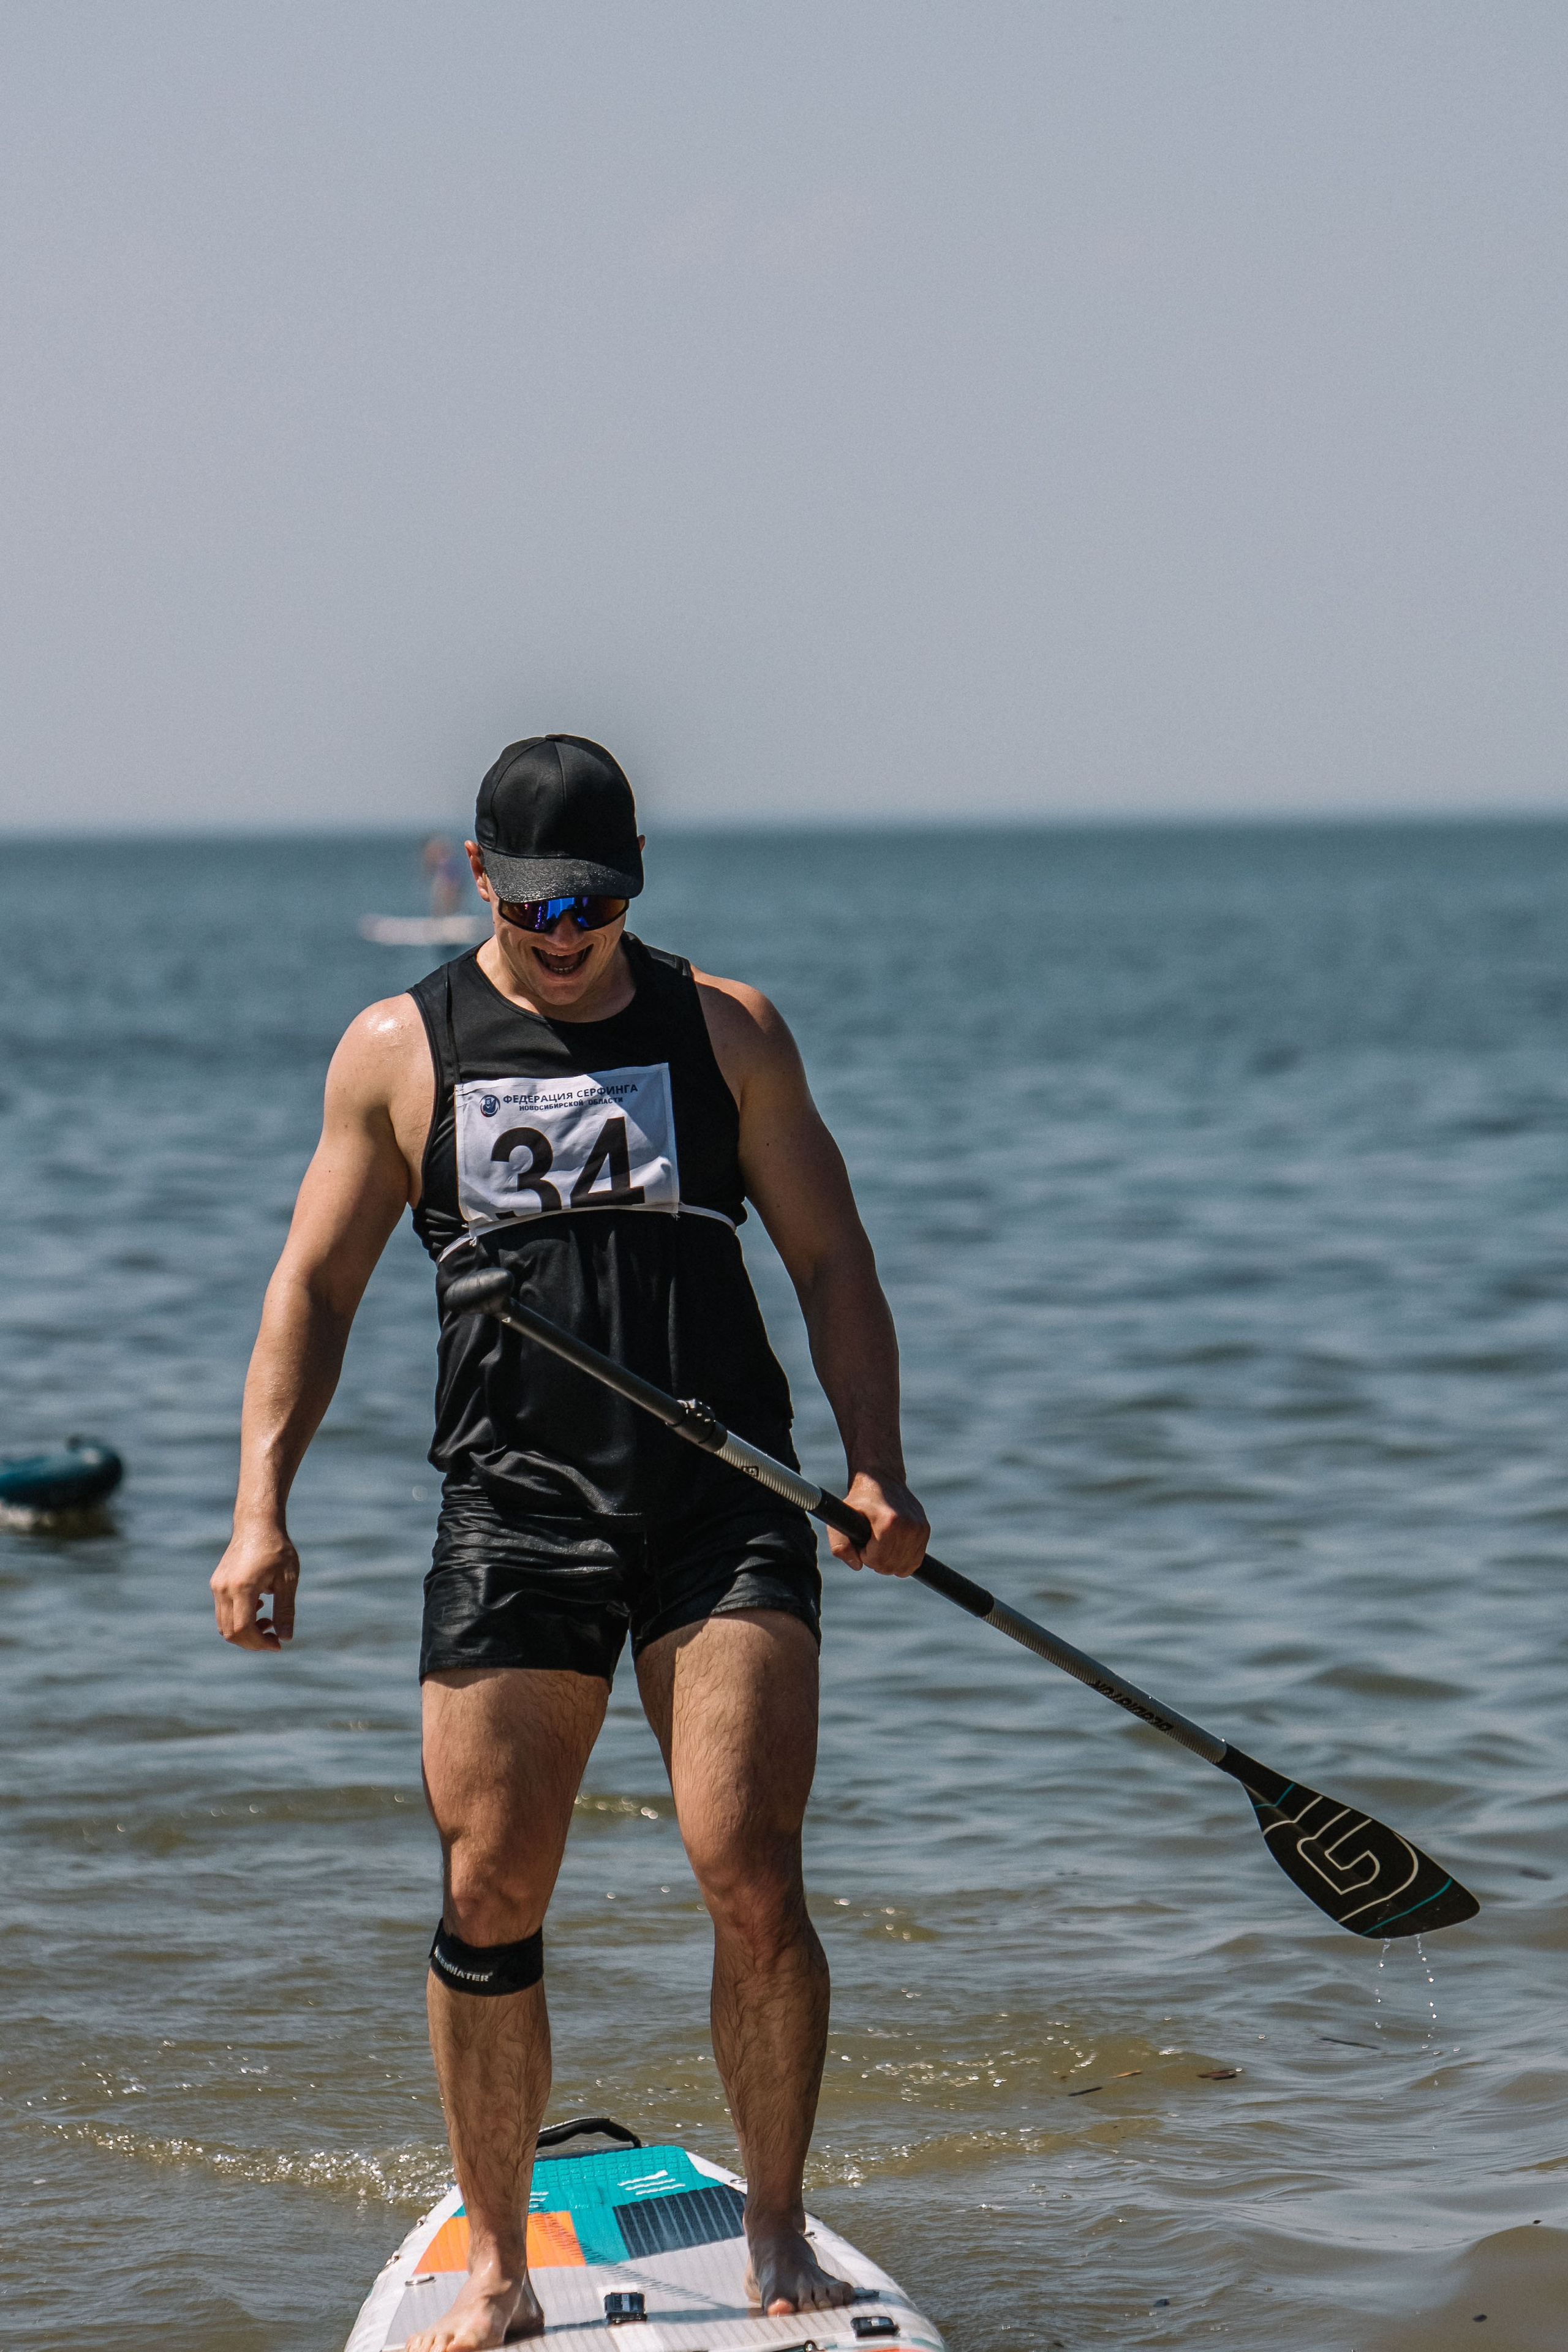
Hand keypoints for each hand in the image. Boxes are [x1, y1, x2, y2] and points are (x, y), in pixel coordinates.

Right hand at [210, 1524, 299, 1649]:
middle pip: (230, 1632)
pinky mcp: (216, 1583)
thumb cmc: (277, 1549)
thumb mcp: (288, 1580)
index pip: (243, 1629)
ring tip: (267, 1621)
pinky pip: (222, 1612)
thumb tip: (286, 1638)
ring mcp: (217, 1586)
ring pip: (223, 1625)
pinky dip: (238, 1619)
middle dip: (252, 1642)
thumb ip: (285, 1610)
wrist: (257, 1524)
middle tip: (274, 1637)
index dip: (260, 1643)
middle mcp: (224, 1589)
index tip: (277, 1644)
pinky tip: (258, 1606)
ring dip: (244, 1631)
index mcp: (243, 1587)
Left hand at [828, 1472, 929, 1576]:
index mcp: (888, 1522)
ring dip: (889, 1561)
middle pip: (891, 1566)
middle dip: (876, 1560)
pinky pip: (915, 1561)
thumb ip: (840, 1544)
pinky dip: (902, 1561)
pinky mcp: (925, 1530)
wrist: (882, 1479)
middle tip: (870, 1543)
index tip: (861, 1541)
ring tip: (880, 1544)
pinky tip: (893, 1548)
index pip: (877, 1560)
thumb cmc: (860, 1500)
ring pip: (904, 1567)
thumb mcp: (841, 1517)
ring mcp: (919, 1528)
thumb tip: (857, 1566)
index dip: (864, 1555)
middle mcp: (908, 1525)